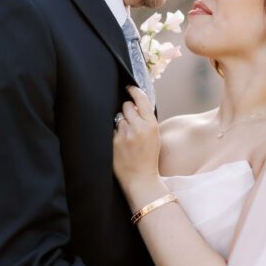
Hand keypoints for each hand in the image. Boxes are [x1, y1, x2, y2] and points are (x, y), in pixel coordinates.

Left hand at [113, 86, 162, 208]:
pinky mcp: (114, 142)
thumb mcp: (154, 136)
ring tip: (126, 137)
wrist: (140, 179)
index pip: (141, 99)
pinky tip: (120, 144)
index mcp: (151, 125)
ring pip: (118, 118)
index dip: (134, 91)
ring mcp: (125, 134)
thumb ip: (146, 120)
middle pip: (127, 106)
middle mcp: (138, 127)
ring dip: (120, 123)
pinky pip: (111, 129)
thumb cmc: (148, 158)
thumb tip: (135, 104)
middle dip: (127, 110)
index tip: (129, 87)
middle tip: (129, 121)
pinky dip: (114, 134)